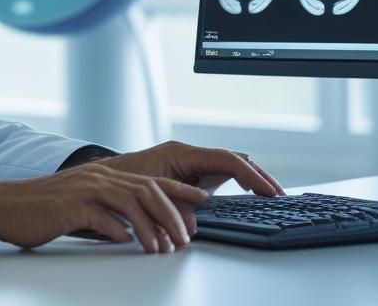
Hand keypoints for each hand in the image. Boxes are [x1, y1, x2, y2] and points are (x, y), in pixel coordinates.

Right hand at [0, 164, 206, 253]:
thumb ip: (107, 211)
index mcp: (103, 176)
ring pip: (131, 202)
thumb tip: (131, 229)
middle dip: (173, 213)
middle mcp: (98, 178)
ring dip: (151, 227)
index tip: (202, 200)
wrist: (3, 205)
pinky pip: (102, 218)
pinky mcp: (70, 207)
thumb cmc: (40, 208)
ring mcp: (84, 190)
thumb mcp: (80, 205)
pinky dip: (118, 231)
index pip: (151, 180)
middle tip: (185, 237)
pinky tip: (126, 243)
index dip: (179, 189)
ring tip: (161, 248)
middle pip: (148, 190)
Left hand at [92, 141, 284, 196]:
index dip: (251, 176)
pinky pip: (218, 171)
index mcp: (181, 154)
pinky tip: (248, 191)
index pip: (227, 160)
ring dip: (250, 177)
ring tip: (270, 193)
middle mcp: (187, 153)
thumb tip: (193, 223)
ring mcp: (188, 160)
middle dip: (258, 176)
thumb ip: (175, 207)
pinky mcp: (186, 170)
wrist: (99, 179)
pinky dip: (236, 180)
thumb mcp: (150, 196)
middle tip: (278, 194)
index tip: (268, 191)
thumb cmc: (120, 183)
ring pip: (228, 164)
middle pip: (233, 159)